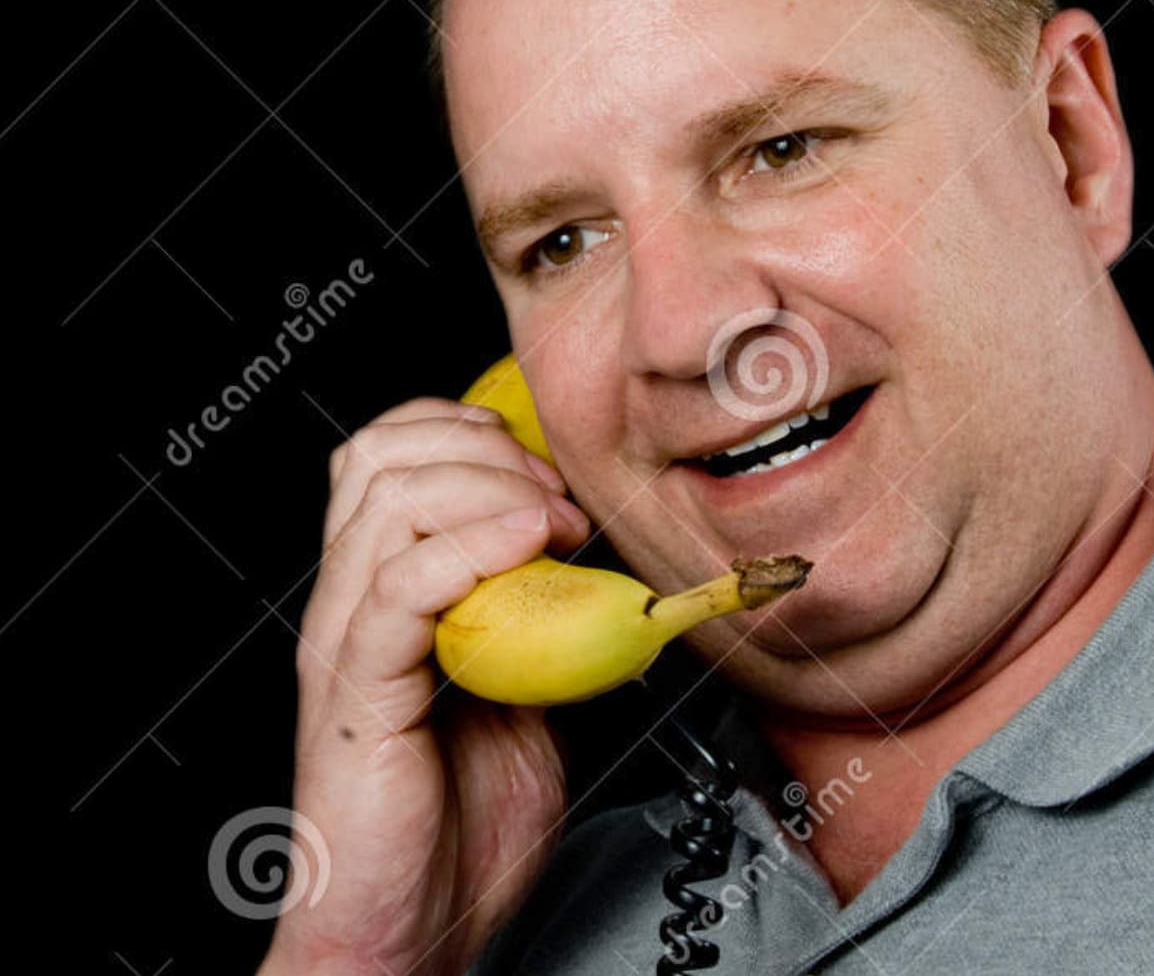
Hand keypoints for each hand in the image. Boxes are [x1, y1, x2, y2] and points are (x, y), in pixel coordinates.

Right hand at [261, 397, 590, 975]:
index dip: (470, 435)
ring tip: (552, 527)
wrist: (409, 934)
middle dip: (483, 449)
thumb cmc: (456, 826)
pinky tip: (526, 544)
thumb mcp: (525, 694)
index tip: (548, 477)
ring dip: (487, 486)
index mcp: (381, 592)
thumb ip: (541, 625)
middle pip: (380, 453)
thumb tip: (598, 573)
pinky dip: (470, 545)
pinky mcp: (358, 692)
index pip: (390, 452)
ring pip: (385, 497)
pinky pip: (398, 585)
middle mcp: (351, 602)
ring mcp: (347, 642)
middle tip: (556, 502)